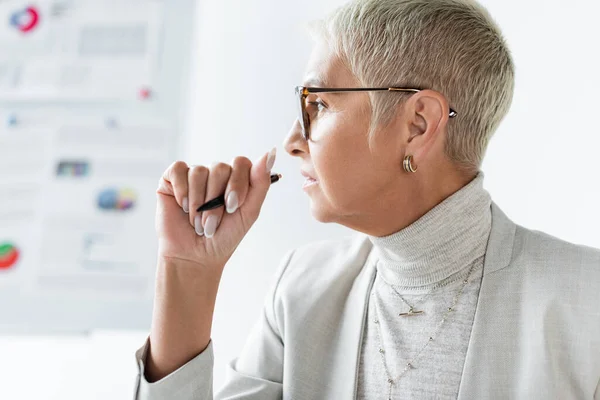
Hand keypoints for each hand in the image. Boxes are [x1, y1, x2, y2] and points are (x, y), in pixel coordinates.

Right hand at [155, 147, 276, 274]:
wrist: (195, 256)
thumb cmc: (224, 236)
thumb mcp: (249, 212)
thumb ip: (260, 183)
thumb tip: (270, 153)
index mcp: (236, 179)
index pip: (241, 163)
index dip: (237, 183)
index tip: (233, 206)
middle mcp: (215, 174)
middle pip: (220, 168)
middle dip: (216, 200)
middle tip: (212, 223)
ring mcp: (193, 175)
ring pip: (199, 172)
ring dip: (199, 202)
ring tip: (197, 222)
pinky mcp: (172, 179)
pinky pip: (179, 169)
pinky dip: (182, 191)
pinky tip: (184, 207)